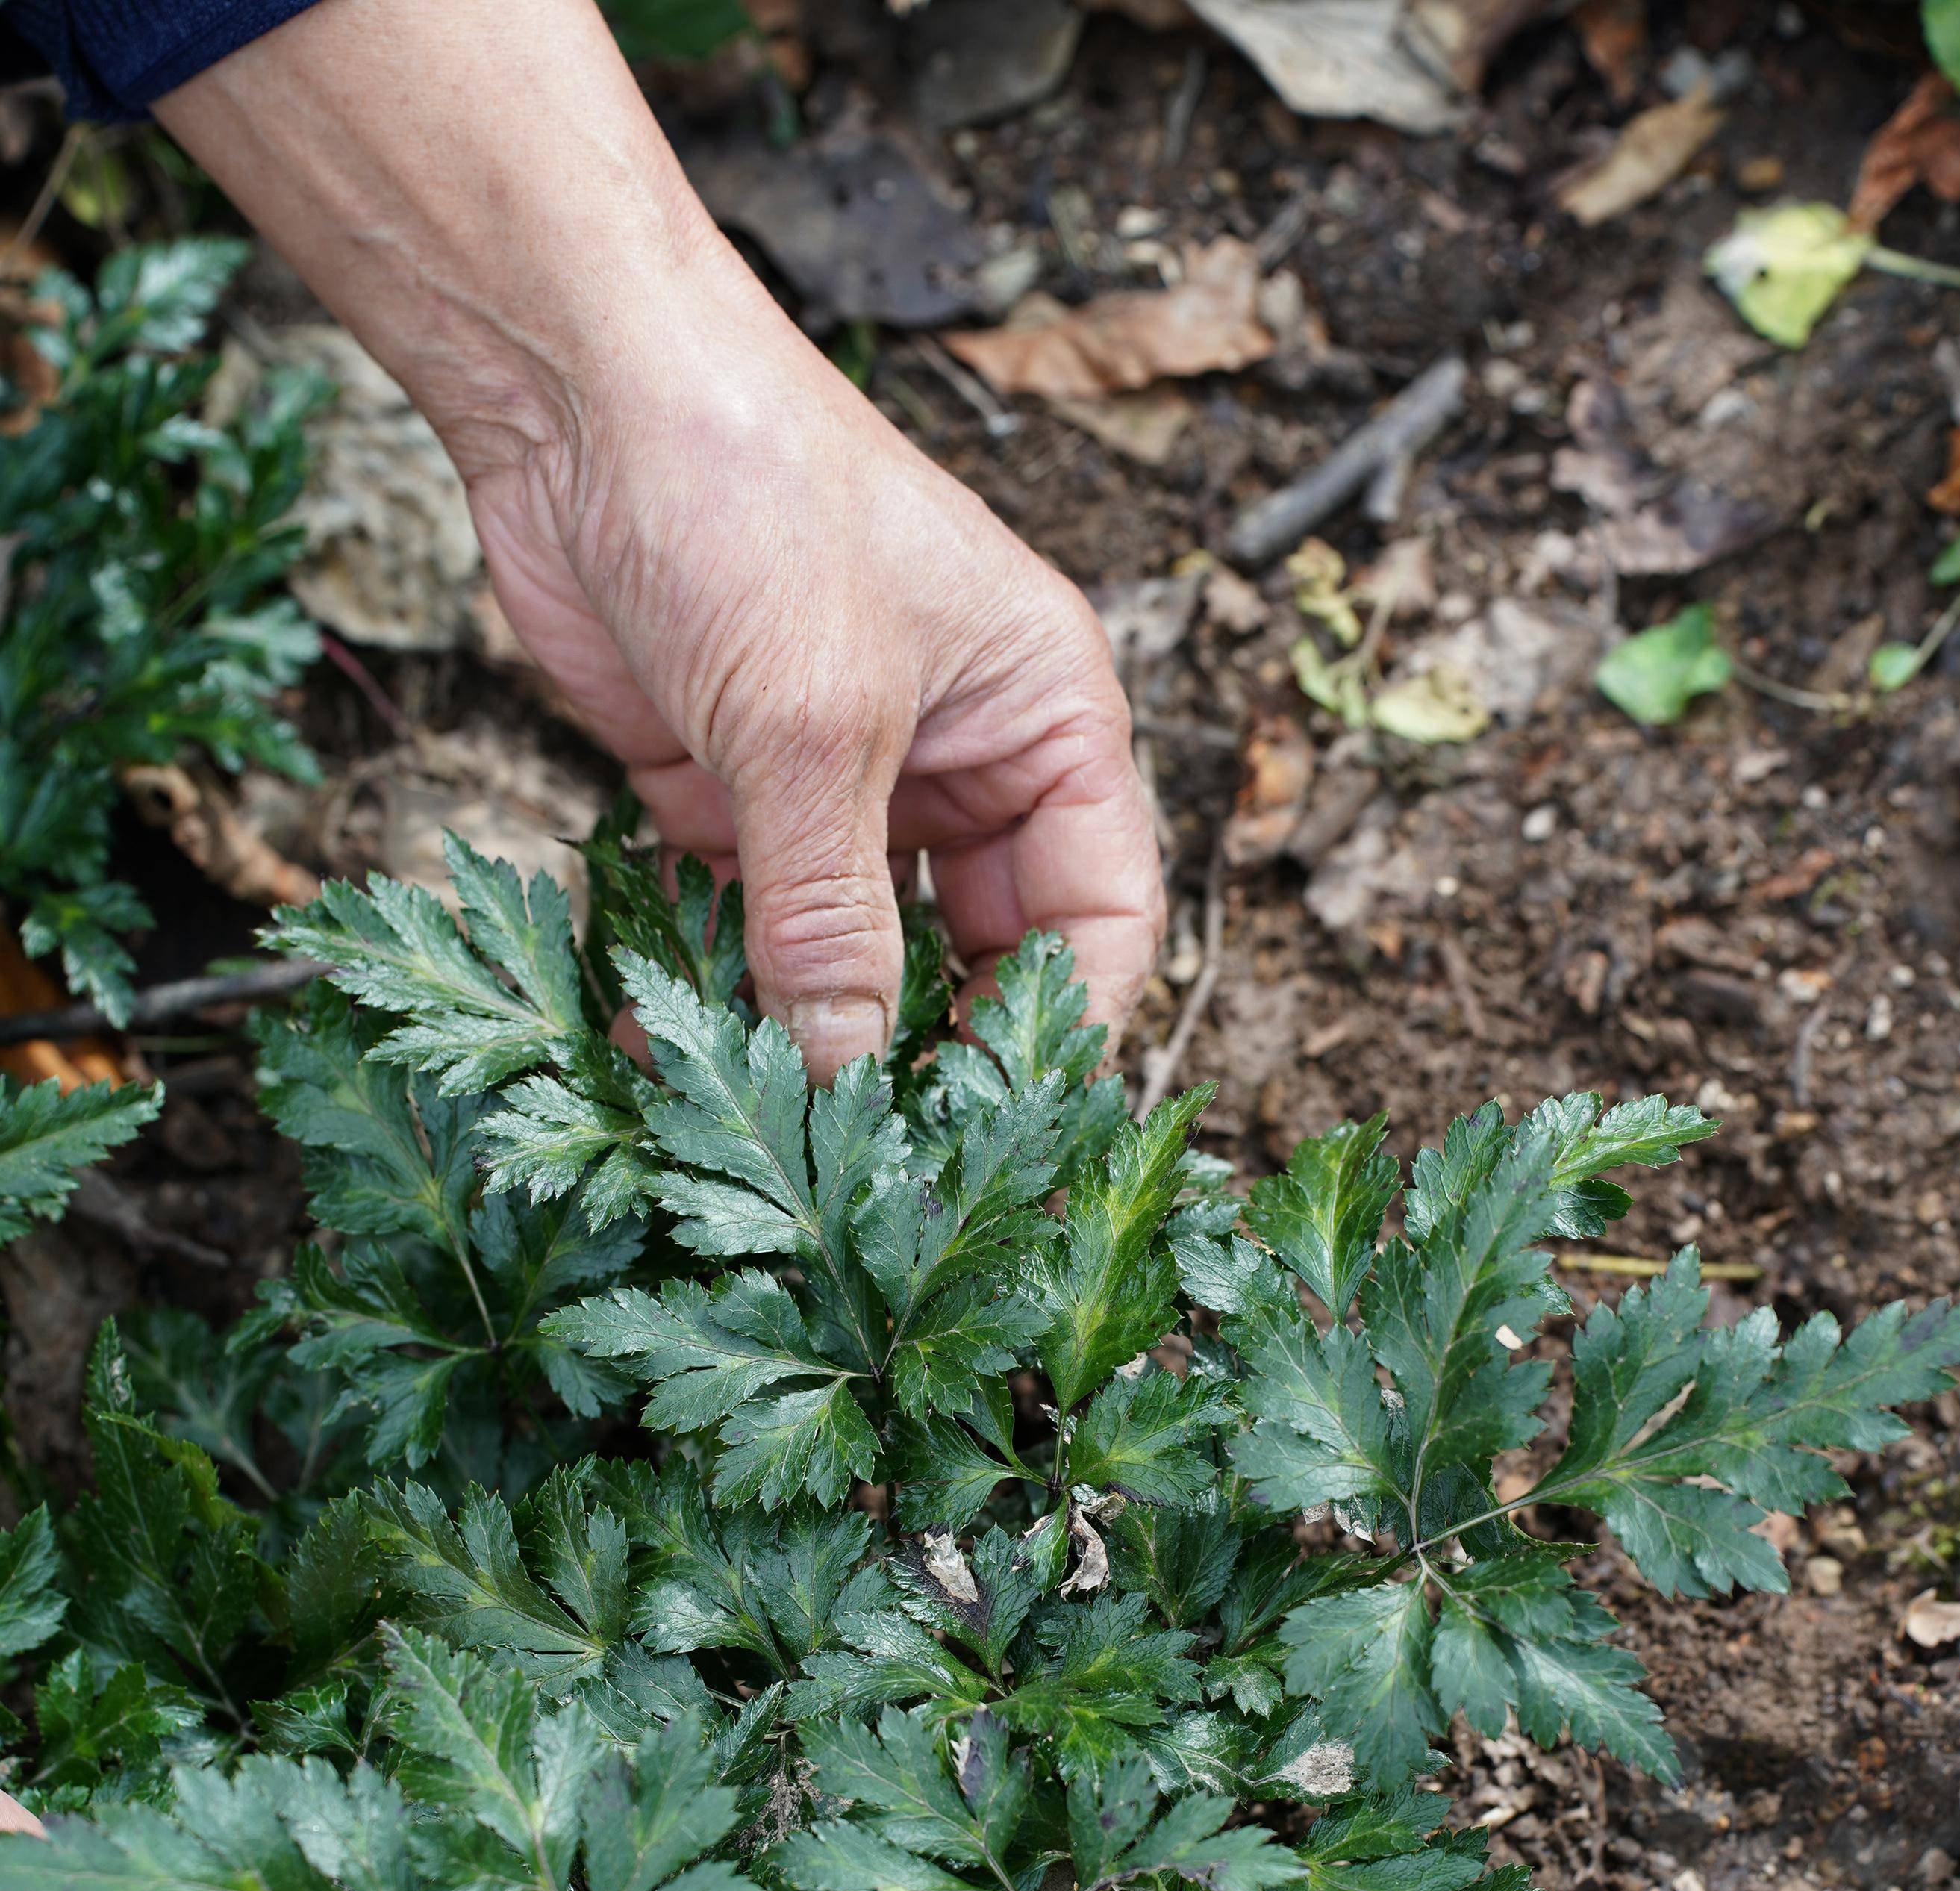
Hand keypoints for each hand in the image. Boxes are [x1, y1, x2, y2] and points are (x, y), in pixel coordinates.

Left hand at [158, 0, 1164, 1086]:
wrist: (575, 385)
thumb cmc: (747, 497)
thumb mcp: (811, 725)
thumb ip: (832, 912)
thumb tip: (846, 1068)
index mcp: (1044, 721)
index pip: (1099, 916)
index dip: (1058, 1029)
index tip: (990, 1132)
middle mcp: (962, 759)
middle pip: (977, 954)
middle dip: (919, 1047)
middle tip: (860, 1151)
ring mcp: (848, 781)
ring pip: (854, 953)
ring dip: (802, 1029)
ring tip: (750, 1113)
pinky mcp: (736, 791)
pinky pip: (747, 923)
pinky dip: (712, 982)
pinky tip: (663, 1041)